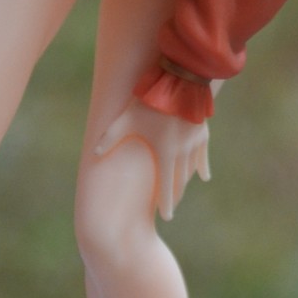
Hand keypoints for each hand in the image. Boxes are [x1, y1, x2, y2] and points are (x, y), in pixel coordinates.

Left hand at [95, 96, 210, 220]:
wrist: (180, 80)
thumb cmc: (150, 101)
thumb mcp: (125, 119)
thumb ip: (110, 137)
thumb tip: (93, 153)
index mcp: (165, 153)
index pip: (167, 186)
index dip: (166, 203)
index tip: (167, 217)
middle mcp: (183, 152)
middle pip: (180, 180)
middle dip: (175, 196)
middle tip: (172, 208)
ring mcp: (194, 142)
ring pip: (191, 169)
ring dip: (186, 182)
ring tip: (181, 193)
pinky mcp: (202, 132)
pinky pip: (203, 155)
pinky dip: (202, 167)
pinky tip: (204, 176)